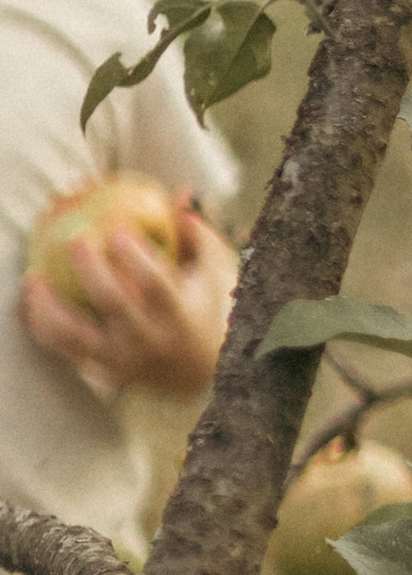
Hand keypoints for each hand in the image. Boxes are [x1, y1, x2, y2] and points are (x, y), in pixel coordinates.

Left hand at [23, 204, 237, 404]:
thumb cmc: (211, 312)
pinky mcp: (103, 368)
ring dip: (49, 307)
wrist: (205, 377)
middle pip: (114, 305)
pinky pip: (64, 349)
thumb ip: (201, 235)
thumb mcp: (217, 274)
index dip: (136, 258)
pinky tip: (31, 300)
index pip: (158, 285)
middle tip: (74, 242)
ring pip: (76, 336)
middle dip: (92, 272)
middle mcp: (149, 338)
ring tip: (33, 277)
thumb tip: (178, 197)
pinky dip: (43, 326)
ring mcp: (123, 357)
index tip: (117, 231)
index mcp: (178, 314)